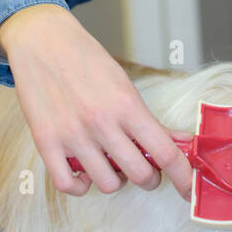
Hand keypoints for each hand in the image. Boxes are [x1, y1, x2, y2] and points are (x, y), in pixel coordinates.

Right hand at [0, 4, 195, 198]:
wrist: (43, 41)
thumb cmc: (87, 60)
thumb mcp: (125, 85)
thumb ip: (149, 119)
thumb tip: (179, 142)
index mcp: (127, 106)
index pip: (166, 153)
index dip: (183, 178)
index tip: (189, 190)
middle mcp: (101, 123)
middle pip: (140, 174)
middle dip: (149, 178)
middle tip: (145, 168)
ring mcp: (72, 135)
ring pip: (108, 184)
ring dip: (117, 180)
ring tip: (113, 164)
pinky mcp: (45, 142)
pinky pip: (68, 185)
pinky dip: (81, 186)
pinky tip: (85, 173)